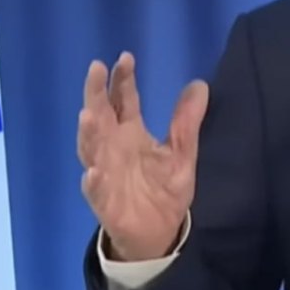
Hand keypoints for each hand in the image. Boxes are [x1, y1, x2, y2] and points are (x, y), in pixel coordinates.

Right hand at [78, 52, 208, 261]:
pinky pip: (95, 190)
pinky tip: (93, 172)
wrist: (159, 231)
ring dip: (89, 133)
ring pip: (91, 149)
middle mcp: (112, 148)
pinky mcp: (105, 201)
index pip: (123, 101)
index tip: (125, 58)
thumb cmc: (164, 189)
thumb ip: (187, 122)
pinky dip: (93, 181)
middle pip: (100, 116)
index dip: (122, 80)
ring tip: (89, 114)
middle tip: (96, 69)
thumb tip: (200, 84)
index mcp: (130, 134)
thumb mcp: (182, 153)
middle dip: (96, 94)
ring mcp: (105, 173)